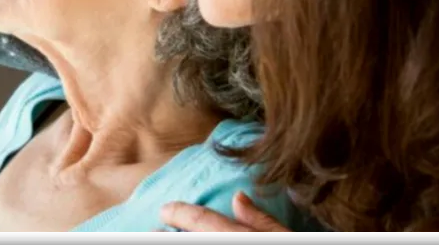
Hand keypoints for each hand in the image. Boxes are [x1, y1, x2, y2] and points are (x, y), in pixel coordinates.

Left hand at [159, 192, 291, 231]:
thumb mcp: (286, 238)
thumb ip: (262, 222)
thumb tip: (238, 197)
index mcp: (241, 238)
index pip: (203, 222)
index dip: (180, 213)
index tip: (164, 210)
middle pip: (188, 243)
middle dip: (167, 237)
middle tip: (152, 231)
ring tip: (158, 239)